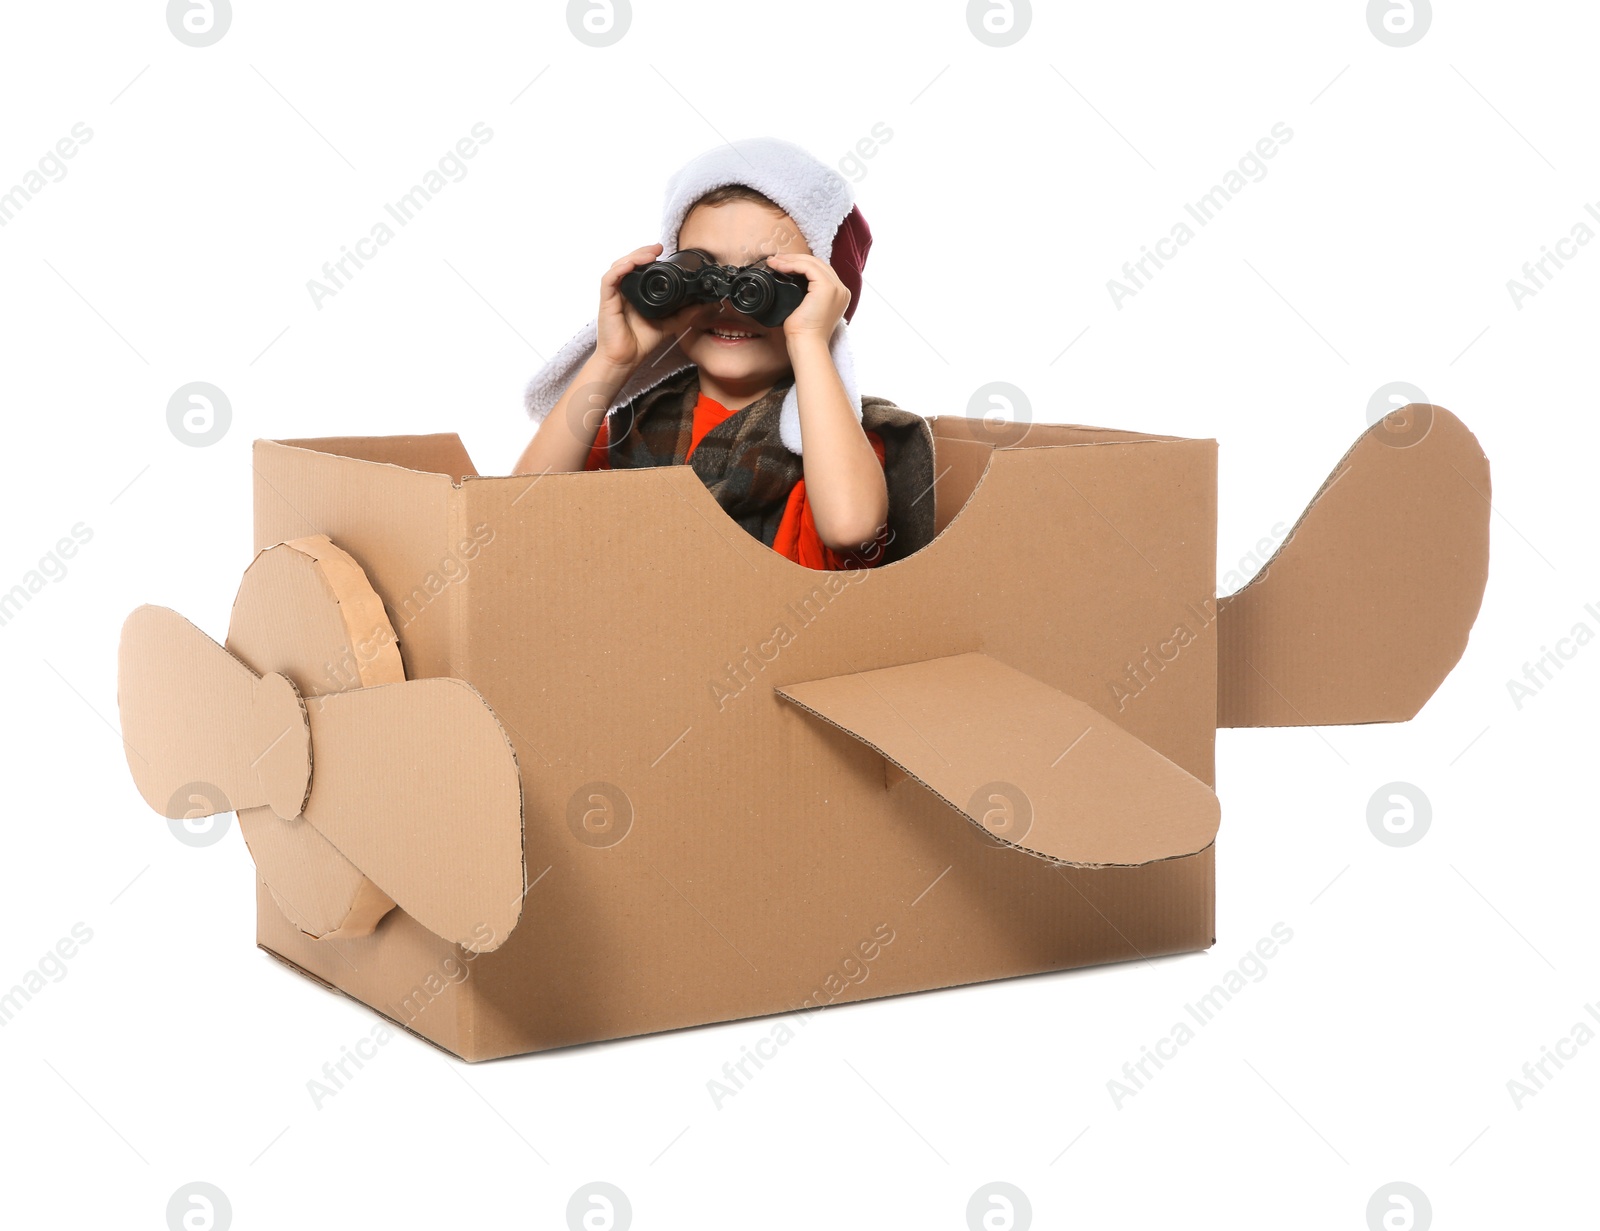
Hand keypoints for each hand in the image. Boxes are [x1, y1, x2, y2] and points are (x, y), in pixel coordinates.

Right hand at [595, 243, 707, 371]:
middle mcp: (624, 290)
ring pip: (619, 266)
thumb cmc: (641, 341)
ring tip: (649, 254)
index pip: (640, 267)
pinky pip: (609, 279)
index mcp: (637, 292)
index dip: (649, 256)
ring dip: (634, 256)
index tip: (664, 251)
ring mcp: (614, 294)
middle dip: (643, 251)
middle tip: (659, 247)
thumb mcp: (669, 323)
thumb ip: (685, 313)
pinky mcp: (606, 300)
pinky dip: (620, 269)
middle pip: (630, 262)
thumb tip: (704, 304)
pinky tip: (631, 265)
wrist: (627, 358)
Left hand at [763, 252, 850, 343]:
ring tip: (774, 262)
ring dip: (791, 260)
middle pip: (817, 264)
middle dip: (795, 259)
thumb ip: (805, 294)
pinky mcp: (827, 287)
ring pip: (812, 262)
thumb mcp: (806, 308)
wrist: (807, 344)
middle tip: (775, 260)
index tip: (781, 265)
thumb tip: (788, 281)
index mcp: (838, 295)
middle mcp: (841, 289)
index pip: (820, 271)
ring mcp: (836, 287)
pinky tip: (780, 266)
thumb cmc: (803, 333)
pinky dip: (792, 264)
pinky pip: (808, 267)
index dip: (800, 264)